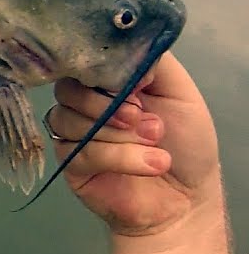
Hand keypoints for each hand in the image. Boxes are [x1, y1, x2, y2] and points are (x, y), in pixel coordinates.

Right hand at [47, 52, 220, 236]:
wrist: (187, 198)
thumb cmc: (187, 143)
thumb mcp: (180, 92)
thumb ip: (152, 63)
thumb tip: (121, 55)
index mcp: (109, 83)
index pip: (83, 63)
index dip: (102, 73)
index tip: (135, 87)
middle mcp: (87, 104)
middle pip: (67, 90)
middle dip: (107, 106)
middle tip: (143, 119)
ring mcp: (75, 134)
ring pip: (68, 120)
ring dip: (118, 135)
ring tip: (155, 145)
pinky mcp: (71, 164)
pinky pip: (79, 151)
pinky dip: (118, 157)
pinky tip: (149, 164)